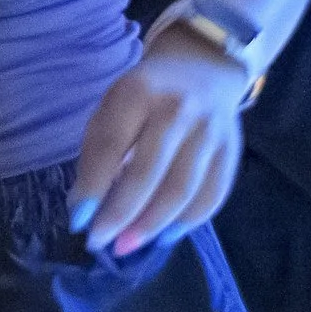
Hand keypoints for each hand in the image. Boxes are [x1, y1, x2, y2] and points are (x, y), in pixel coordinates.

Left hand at [68, 36, 249, 256]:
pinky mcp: (231, 149)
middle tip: (102, 243)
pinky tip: (165, 235)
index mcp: (138, 92)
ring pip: (183, 190)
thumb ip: (99, 151)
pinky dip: (188, 222)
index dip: (93, 186)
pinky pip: (212, 195)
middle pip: (149, 173)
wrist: (203, 66)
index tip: (78, 221)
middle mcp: (178, 109)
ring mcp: (210, 130)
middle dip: (122, 215)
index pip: (112, 145)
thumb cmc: (145, 94)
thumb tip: (88, 209)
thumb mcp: (112, 106)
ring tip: (128, 245)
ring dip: (152, 225)